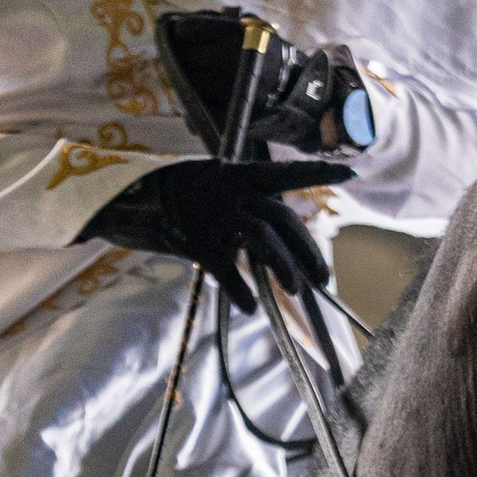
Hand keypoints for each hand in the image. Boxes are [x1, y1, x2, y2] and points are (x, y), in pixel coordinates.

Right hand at [91, 157, 349, 315]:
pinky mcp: (193, 238)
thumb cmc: (172, 196)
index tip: (353, 170)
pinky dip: (239, 290)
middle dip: (306, 250)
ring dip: (283, 266)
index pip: (286, 172)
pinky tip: (250, 306)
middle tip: (321, 279)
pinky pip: (225, 268)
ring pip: (262, 238)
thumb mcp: (211, 190)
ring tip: (294, 290)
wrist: (123, 198)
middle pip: (282, 217)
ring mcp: (213, 213)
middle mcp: (231, 190)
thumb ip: (243, 210)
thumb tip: (275, 245)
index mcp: (238, 174)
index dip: (319, 169)